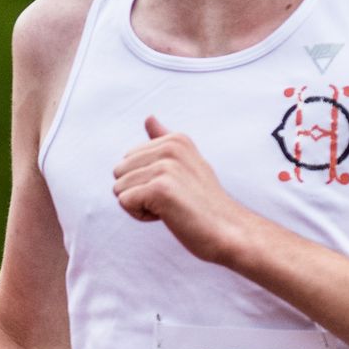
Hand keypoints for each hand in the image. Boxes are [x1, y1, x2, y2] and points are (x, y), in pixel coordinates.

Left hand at [113, 115, 255, 264]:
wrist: (229, 232)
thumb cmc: (205, 204)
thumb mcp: (186, 164)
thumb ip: (164, 141)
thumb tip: (148, 117)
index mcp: (175, 140)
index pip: (128, 160)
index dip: (145, 181)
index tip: (175, 189)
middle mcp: (170, 148)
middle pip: (119, 172)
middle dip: (138, 192)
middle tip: (172, 201)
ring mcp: (166, 167)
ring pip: (119, 188)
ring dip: (140, 205)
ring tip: (171, 208)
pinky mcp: (160, 189)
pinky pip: (125, 202)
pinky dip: (141, 215)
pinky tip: (168, 216)